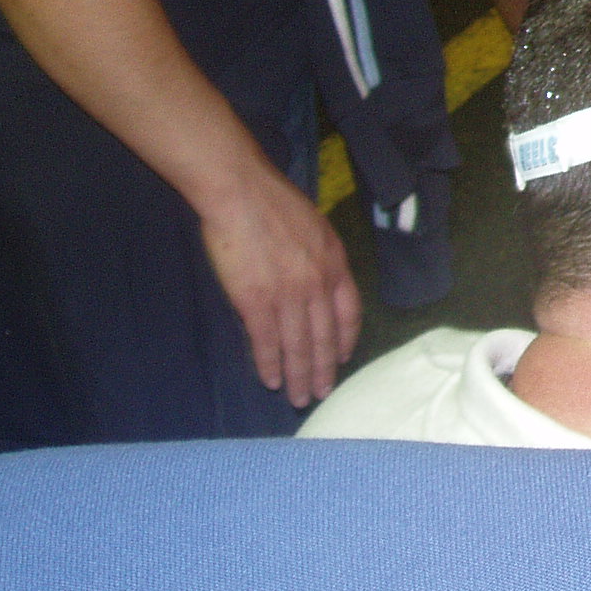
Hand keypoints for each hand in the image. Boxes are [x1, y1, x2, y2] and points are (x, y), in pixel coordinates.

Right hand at [198, 163, 360, 406]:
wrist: (241, 192)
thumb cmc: (274, 203)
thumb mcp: (315, 228)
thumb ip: (321, 258)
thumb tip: (318, 281)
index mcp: (335, 263)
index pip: (349, 313)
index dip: (346, 340)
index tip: (343, 358)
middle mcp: (318, 284)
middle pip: (325, 337)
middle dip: (324, 370)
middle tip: (321, 394)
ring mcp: (288, 295)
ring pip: (299, 346)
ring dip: (299, 376)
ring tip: (299, 398)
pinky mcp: (256, 301)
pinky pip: (266, 342)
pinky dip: (269, 364)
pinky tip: (271, 380)